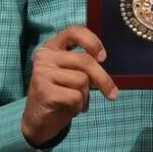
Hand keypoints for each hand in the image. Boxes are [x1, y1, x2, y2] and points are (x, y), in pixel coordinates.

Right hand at [21, 26, 118, 146]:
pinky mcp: (43, 90)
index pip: (74, 31)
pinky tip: (69, 109)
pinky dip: (78, 106)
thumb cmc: (61, 94)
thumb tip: (102, 58)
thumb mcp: (72, 73)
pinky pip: (75, 96)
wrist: (39, 121)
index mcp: (52, 47)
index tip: (103, 57)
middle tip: (113, 95)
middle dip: (103, 79)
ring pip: (82, 80)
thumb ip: (84, 63)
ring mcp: (42, 73)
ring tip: (76, 102)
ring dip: (86, 96)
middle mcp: (44, 56)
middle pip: (85, 61)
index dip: (92, 41)